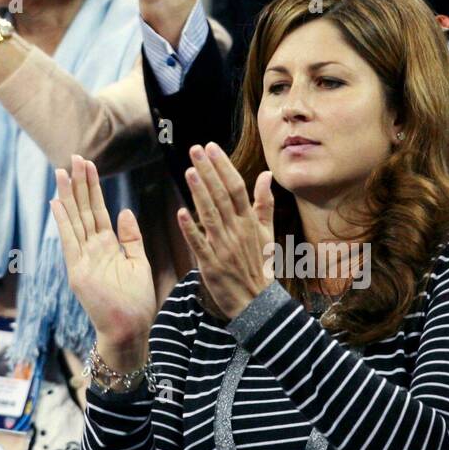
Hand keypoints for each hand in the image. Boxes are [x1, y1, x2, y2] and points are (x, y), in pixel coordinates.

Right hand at [51, 155, 157, 370]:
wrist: (130, 329)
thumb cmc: (136, 303)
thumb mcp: (139, 263)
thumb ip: (131, 238)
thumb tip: (124, 211)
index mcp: (108, 248)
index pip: (98, 212)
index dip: (93, 189)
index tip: (88, 166)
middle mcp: (92, 250)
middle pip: (84, 210)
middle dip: (79, 184)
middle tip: (74, 158)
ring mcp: (84, 260)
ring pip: (75, 221)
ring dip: (69, 196)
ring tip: (62, 171)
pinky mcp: (79, 272)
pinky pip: (70, 242)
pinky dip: (64, 223)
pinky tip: (58, 203)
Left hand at [178, 142, 274, 319]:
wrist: (256, 302)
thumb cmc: (260, 265)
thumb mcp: (266, 232)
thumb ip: (265, 203)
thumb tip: (267, 175)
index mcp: (250, 222)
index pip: (236, 188)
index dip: (223, 166)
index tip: (211, 147)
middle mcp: (237, 231)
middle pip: (221, 196)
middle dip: (208, 171)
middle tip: (195, 149)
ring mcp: (224, 248)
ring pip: (210, 215)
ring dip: (199, 193)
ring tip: (189, 171)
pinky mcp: (211, 265)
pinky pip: (200, 244)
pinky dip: (191, 229)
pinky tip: (181, 213)